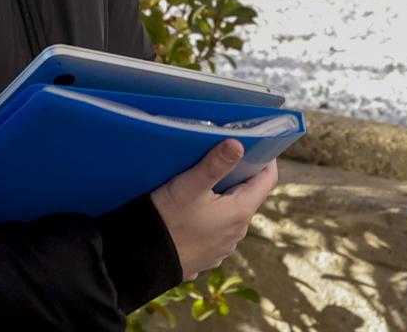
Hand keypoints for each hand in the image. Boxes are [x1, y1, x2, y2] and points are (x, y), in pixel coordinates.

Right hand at [150, 141, 278, 279]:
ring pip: (232, 214)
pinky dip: (211, 217)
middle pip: (249, 196)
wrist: (139, 262)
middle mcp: (238, 232)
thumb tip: (238, 144)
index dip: (265, 159)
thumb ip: (214, 164)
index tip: (255, 144)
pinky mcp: (208, 256)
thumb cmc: (166, 221)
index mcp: (240, 212)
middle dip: (240, 176)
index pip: (268, 180)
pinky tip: (192, 211)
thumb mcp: (188, 187)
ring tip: (205, 183)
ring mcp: (223, 247)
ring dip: (225, 199)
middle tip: (223, 157)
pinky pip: (216, 230)